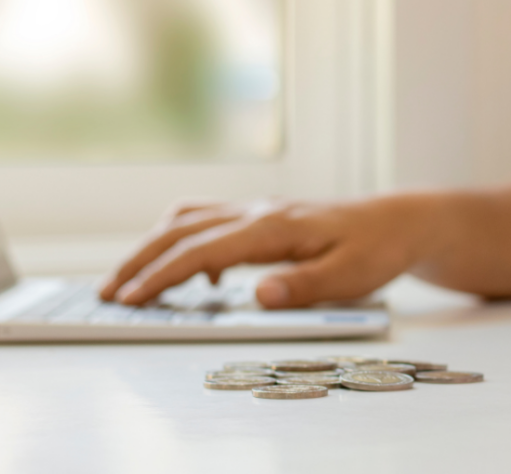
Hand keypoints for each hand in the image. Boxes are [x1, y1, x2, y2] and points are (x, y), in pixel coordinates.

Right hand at [99, 195, 440, 307]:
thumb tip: (256, 295)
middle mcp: (260, 212)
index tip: (131, 298)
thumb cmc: (378, 248)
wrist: (401, 221)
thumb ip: (303, 286)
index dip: (162, 275)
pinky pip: (213, 221)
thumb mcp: (350, 275)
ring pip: (192, 220)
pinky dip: (189, 242)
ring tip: (133, 279)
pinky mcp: (267, 217)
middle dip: (141, 260)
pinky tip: (200, 275)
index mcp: (274, 226)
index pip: (203, 250)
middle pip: (183, 229)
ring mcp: (261, 211)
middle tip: (109, 292)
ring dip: (157, 246)